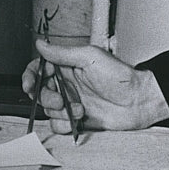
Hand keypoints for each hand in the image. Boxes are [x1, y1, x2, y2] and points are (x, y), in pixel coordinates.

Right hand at [21, 40, 168, 132]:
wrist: (138, 101)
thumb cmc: (121, 77)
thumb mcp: (90, 58)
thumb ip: (62, 53)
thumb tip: (41, 45)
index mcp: (70, 66)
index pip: (40, 69)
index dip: (30, 76)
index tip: (30, 84)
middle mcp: (69, 84)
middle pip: (41, 92)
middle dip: (47, 98)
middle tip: (61, 100)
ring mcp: (72, 102)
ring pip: (49, 110)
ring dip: (61, 112)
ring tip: (80, 109)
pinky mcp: (77, 119)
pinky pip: (59, 125)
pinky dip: (64, 125)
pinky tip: (78, 120)